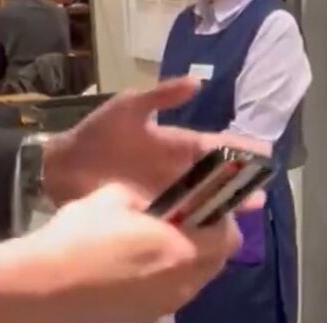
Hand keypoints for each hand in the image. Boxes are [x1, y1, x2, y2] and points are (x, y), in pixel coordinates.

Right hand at [0, 184, 241, 322]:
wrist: (41, 289)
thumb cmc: (80, 237)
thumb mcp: (115, 198)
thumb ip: (148, 198)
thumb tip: (155, 204)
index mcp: (184, 252)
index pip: (229, 237)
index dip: (221, 218)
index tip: (203, 204)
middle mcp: (185, 284)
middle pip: (217, 262)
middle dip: (208, 240)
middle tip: (185, 222)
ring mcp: (166, 306)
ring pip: (196, 280)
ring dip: (189, 261)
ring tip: (159, 243)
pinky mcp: (145, 319)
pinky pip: (172, 294)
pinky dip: (169, 279)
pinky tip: (138, 267)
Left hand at [41, 77, 270, 207]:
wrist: (63, 168)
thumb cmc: (96, 136)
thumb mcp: (127, 108)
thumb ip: (161, 96)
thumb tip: (197, 83)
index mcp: (176, 146)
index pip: (214, 148)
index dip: (239, 150)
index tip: (263, 154)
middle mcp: (177, 173)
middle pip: (216, 180)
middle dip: (239, 186)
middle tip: (261, 196)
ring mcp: (167, 197)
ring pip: (204, 203)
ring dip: (225, 209)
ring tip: (246, 215)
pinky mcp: (154, 217)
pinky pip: (182, 223)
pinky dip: (198, 228)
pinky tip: (214, 236)